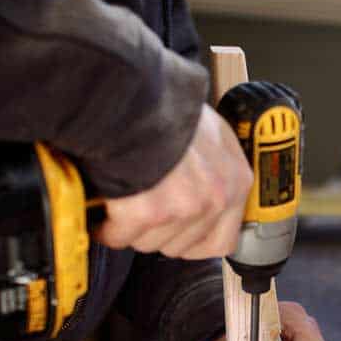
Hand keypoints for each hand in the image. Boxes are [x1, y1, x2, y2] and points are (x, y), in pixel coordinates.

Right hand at [93, 104, 251, 258]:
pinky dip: (107, 227)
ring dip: (132, 229)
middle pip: (181, 245)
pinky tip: (105, 211)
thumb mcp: (211, 132)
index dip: (193, 241)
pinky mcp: (149, 212)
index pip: (222, 242)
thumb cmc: (168, 106)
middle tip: (143, 208)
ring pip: (150, 243)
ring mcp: (183, 208)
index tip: (178, 233)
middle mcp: (214, 199)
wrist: (135, 95)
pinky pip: (121, 236)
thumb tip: (203, 192)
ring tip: (124, 203)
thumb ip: (214, 169)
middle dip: (158, 232)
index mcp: (235, 182)